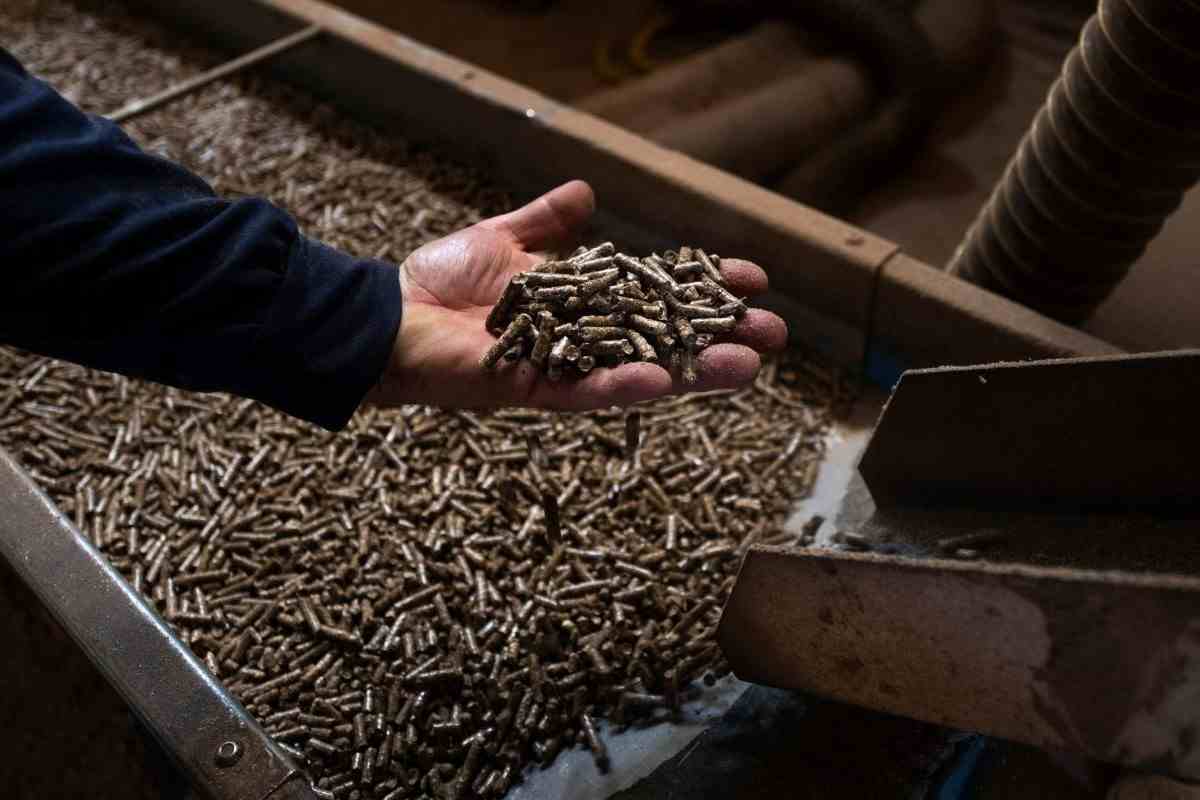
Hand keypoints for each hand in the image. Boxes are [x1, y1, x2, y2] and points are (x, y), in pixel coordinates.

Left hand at [365, 180, 786, 410]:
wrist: (387, 315)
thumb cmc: (439, 281)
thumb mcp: (503, 239)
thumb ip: (546, 221)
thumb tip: (586, 192)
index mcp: (580, 304)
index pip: (655, 297)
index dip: (701, 289)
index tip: (751, 279)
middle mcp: (580, 341)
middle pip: (661, 342)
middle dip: (717, 339)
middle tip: (773, 336)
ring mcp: (559, 369)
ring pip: (636, 374)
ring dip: (692, 372)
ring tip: (746, 366)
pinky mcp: (530, 389)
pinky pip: (582, 392)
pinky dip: (622, 387)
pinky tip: (665, 380)